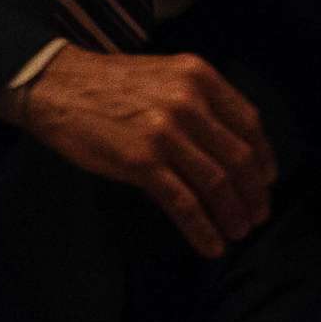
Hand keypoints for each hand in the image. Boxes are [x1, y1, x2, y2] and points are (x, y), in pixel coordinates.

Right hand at [3, 47, 276, 258]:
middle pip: (239, 158)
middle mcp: (188, 101)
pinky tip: (210, 245)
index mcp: (198, 76)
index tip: (266, 181)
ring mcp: (165, 132)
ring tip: (237, 233)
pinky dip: (202, 229)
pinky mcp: (142, 161)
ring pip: (216, 183)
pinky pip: (184, 203)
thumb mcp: (162, 76)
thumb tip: (229, 150)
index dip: (264, 158)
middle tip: (256, 217)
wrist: (54, 85)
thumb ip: (197, 102)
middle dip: (254, 194)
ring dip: (233, 215)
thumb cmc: (107, 83)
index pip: (249, 123)